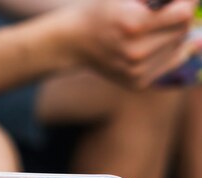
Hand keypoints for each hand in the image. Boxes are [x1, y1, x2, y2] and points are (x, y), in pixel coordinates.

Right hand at [67, 0, 199, 86]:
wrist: (74, 41)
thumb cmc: (102, 10)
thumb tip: (192, 7)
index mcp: (133, 25)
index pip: (184, 13)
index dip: (187, 1)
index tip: (180, 0)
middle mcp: (135, 53)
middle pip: (183, 30)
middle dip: (179, 17)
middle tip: (158, 13)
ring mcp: (136, 71)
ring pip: (179, 47)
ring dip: (172, 34)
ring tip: (149, 30)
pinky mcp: (137, 83)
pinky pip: (169, 63)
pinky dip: (166, 51)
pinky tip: (149, 45)